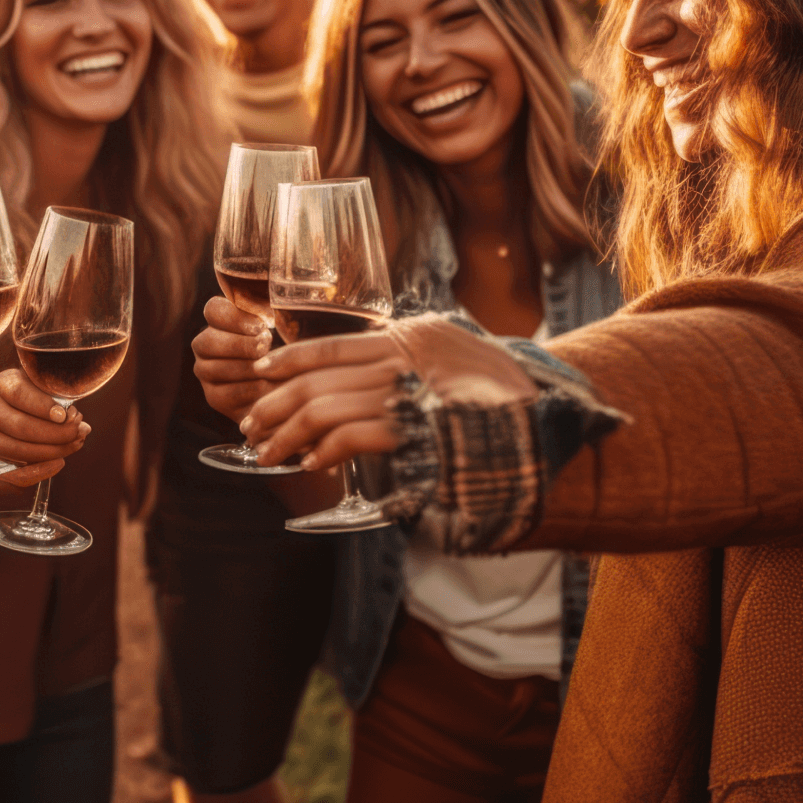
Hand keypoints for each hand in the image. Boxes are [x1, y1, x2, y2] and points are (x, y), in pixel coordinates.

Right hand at [0, 369, 90, 487]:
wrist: (10, 411)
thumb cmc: (34, 397)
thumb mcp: (44, 391)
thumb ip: (61, 404)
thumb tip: (83, 428)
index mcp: (2, 384)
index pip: (20, 394)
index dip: (44, 407)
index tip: (65, 415)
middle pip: (21, 426)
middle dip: (55, 433)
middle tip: (77, 432)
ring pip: (20, 449)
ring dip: (52, 450)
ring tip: (74, 444)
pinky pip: (15, 468)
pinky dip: (41, 468)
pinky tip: (59, 461)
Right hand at [190, 296, 273, 423]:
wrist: (288, 389)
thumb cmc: (285, 352)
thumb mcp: (281, 330)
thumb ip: (270, 316)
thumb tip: (269, 312)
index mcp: (219, 322)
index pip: (213, 310)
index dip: (235, 317)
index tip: (262, 325)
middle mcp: (206, 346)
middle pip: (206, 341)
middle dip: (240, 344)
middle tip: (266, 347)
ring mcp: (206, 373)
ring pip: (213, 369)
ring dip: (245, 367)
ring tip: (269, 367)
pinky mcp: (215, 398)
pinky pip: (225, 394)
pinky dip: (248, 389)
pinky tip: (267, 385)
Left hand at [244, 314, 537, 469]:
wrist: (552, 416)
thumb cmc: (504, 393)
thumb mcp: (454, 356)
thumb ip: (412, 359)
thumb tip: (369, 370)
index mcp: (409, 338)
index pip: (331, 345)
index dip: (289, 359)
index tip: (260, 372)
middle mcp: (404, 359)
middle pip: (317, 377)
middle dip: (274, 403)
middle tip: (250, 423)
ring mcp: (409, 392)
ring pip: (324, 407)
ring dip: (287, 433)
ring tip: (267, 452)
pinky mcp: (416, 430)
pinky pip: (352, 437)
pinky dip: (323, 452)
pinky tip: (308, 463)